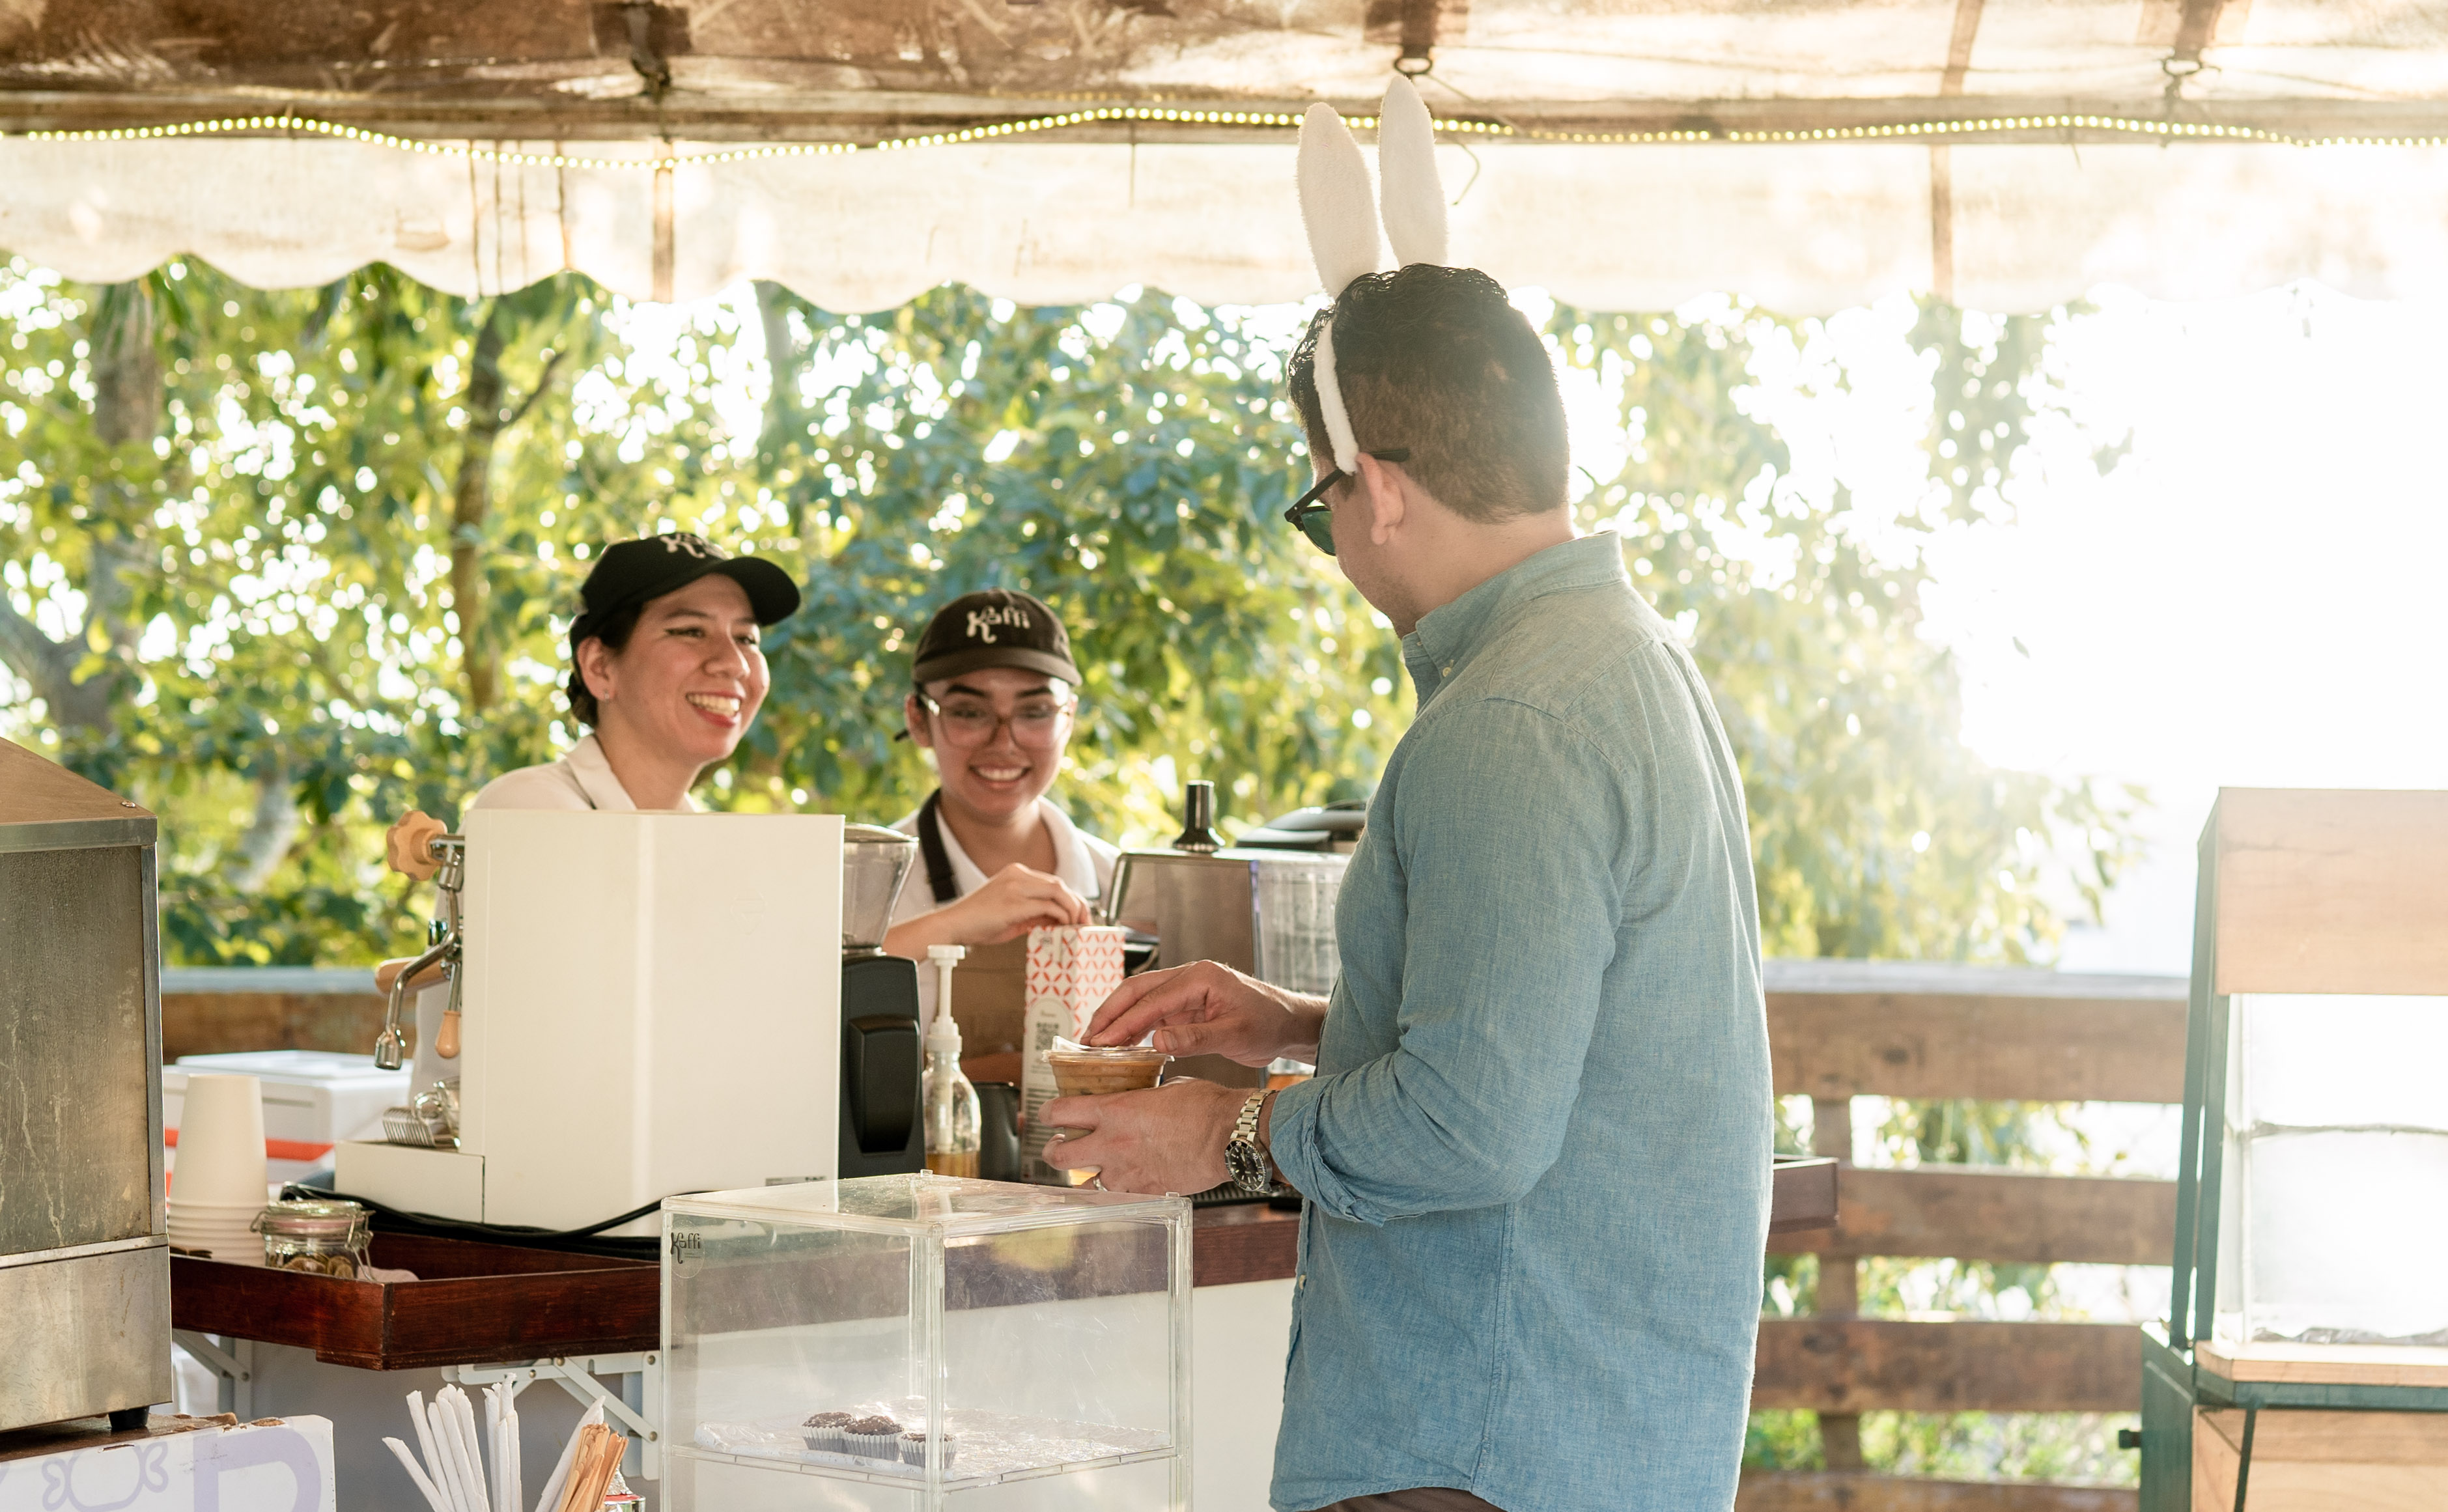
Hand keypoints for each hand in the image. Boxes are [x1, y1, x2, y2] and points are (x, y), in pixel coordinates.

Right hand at [886, 863, 1087, 955]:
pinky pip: (1047, 906)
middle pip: (1059, 884)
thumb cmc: (977, 922)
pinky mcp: (1013, 903)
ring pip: (1057, 891)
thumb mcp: (1010, 913)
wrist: (953, 925)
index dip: (1070, 899)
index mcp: (1016, 873)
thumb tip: (1055, 920)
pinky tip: (1060, 927)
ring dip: (1072, 910)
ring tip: (1076, 926)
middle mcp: (1017, 875)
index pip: (1052, 882)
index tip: (1079, 915)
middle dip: (1077, 904)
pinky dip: (1059, 916)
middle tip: (1084, 922)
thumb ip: (1032, 912)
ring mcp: (1015, 887)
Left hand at [1040, 1078, 1245, 1195]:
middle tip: (1056, 1147)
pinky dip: (1116, 1192)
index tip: (1047, 1114)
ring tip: (1090, 1173)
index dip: (1047, 1113)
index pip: (1060, 1111)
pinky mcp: (1144, 1192)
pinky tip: (1123, 1185)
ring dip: (1084, 1178)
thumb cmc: (1205, 1106)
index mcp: (1115, 1110)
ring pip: (1084, 1184)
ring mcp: (1126, 1172)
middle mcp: (1112, 1143)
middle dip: (1052, 1151)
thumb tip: (1140, 1100)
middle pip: (1060, 1154)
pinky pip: (1118, 1197)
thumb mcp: (1166, 1090)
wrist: (1229, 1135)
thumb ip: (1142, 1098)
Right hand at [1084, 959, 1323, 1066]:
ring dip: (1118, 1021)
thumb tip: (1156, 1041)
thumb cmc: (1269, 1024)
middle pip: (1137, 991)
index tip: (1099, 1042)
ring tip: (1095, 1045)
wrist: (1290, 1024)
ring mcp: (1186, 991)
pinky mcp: (1187, 1006)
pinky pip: (1153, 1014)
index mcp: (1200, 977)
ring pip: (1141, 1001)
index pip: (1152, 999)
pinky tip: (1121, 1046)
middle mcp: (1189, 978)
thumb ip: (1196, 1038)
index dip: (1123, 1021)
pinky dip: (1134, 1028)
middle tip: (1085, 1040)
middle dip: (1109, 1014)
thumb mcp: (1235, 1035)